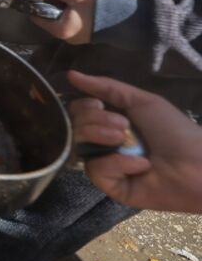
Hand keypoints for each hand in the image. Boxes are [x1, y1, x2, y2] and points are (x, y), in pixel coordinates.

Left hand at [30, 0, 94, 43]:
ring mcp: (76, 39)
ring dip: (61, 9)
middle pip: (49, 20)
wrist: (123, 19)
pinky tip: (76, 5)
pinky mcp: (85, 36)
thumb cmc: (95, 7)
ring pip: (60, 21)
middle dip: (50, 6)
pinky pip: (70, 23)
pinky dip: (69, 14)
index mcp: (59, 30)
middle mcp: (65, 38)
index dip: (36, 5)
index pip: (37, 18)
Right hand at [67, 71, 201, 213]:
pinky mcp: (112, 187)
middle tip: (122, 125)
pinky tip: (140, 165)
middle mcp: (105, 143)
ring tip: (124, 139)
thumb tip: (71, 74)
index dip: (83, 107)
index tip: (99, 105)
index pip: (78, 112)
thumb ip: (107, 87)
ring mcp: (107, 166)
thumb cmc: (174, 131)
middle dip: (94, 121)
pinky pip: (97, 171)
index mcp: (111, 123)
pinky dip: (116, 163)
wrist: (198, 165)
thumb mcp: (142, 101)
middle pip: (76, 128)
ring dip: (101, 137)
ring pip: (81, 148)